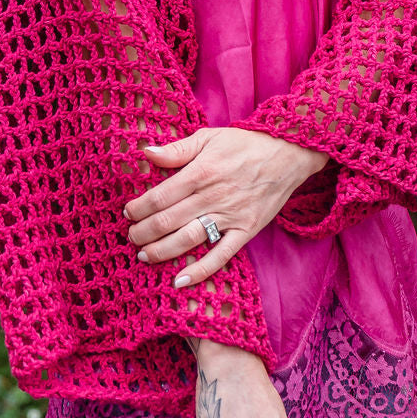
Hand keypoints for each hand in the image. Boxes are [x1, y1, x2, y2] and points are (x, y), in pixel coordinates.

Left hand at [124, 126, 328, 287]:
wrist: (288, 154)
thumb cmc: (244, 144)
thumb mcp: (209, 137)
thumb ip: (176, 149)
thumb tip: (145, 153)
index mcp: (201, 171)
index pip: (160, 196)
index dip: (139, 208)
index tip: (128, 213)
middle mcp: (213, 196)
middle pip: (168, 220)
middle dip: (143, 232)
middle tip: (131, 237)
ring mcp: (230, 216)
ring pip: (188, 239)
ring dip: (162, 251)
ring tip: (144, 256)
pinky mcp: (246, 231)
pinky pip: (221, 255)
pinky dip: (200, 270)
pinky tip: (179, 280)